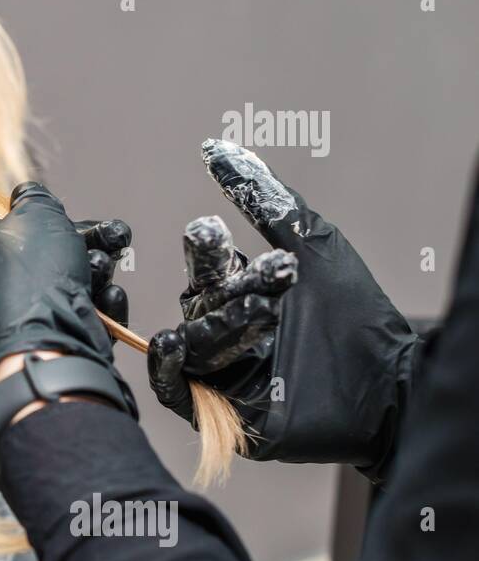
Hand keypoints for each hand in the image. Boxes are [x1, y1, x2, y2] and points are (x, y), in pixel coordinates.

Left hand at [0, 181, 135, 412]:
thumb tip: (25, 193)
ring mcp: (29, 312)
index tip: (85, 223)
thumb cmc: (32, 276)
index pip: (27, 226)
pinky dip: (103, 305)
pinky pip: (87, 312)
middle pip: (59, 253)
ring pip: (78, 281)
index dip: (59, 222)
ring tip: (98, 275)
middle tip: (106, 244)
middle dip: (90, 246)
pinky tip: (108, 298)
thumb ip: (35, 198)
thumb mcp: (35, 214)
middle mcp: (3, 282)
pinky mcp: (56, 337)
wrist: (43, 341)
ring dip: (98, 272)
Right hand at [147, 140, 419, 474]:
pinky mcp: (222, 412)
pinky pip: (176, 388)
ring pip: (195, 340)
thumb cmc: (358, 313)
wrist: (391, 383)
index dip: (205, 249)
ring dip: (220, 321)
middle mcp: (225, 331)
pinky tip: (176, 344)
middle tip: (210, 242)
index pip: (209, 268)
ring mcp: (222, 373)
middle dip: (208, 274)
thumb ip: (263, 198)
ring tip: (262, 309)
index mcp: (240, 293)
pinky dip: (169, 367)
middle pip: (201, 300)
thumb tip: (217, 148)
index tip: (208, 226)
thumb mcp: (311, 245)